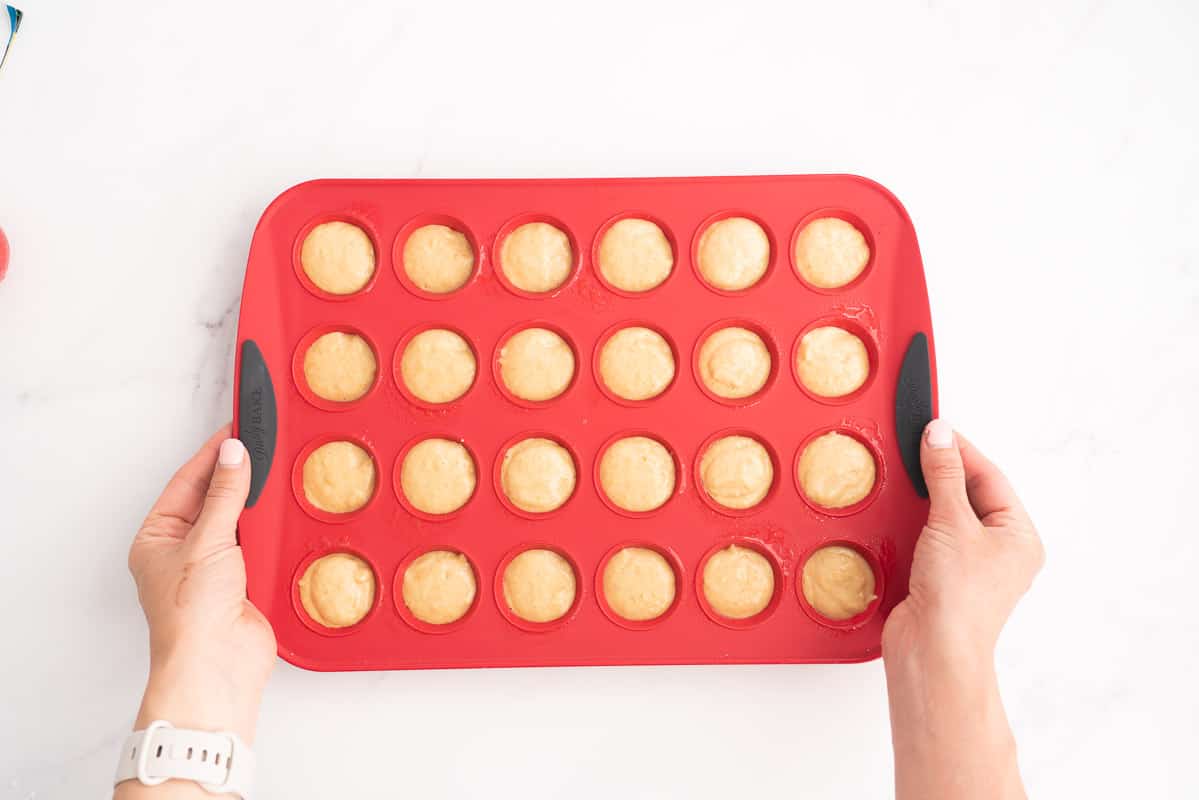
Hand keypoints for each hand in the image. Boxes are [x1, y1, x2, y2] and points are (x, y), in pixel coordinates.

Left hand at [127, 425, 274, 744]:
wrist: (216, 665)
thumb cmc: (191, 614)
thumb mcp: (206, 541)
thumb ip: (225, 495)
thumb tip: (234, 455)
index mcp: (158, 537)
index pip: (188, 482)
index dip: (214, 455)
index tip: (238, 430)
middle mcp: (184, 551)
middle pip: (215, 499)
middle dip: (238, 477)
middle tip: (263, 446)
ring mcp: (216, 568)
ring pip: (240, 522)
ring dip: (256, 506)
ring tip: (275, 476)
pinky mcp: (246, 583)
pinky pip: (261, 546)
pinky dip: (272, 532)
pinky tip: (284, 516)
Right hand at [883, 419, 1043, 661]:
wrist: (933, 652)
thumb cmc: (958, 600)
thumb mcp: (951, 523)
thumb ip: (944, 475)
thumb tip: (939, 436)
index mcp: (1019, 536)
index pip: (989, 477)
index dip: (959, 450)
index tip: (932, 429)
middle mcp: (1000, 551)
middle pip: (970, 494)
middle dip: (942, 471)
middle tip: (914, 446)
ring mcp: (970, 566)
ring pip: (948, 516)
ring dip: (926, 497)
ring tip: (905, 474)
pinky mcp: (942, 579)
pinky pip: (929, 537)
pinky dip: (914, 521)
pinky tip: (898, 511)